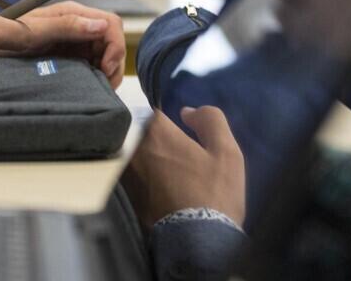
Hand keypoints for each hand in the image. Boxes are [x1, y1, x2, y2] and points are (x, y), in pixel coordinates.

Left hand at [11, 1, 125, 87]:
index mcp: (73, 12)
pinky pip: (95, 63)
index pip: (111, 23)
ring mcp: (76, 40)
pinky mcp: (73, 54)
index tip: (105, 69)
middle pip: (113, 41)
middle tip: (105, 85)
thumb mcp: (35, 31)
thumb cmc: (6, 33)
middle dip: (114, 63)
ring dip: (109, 71)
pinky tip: (92, 84)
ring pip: (108, 54)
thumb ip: (68, 25)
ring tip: (100, 87)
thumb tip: (101, 25)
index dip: (115, 46)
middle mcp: (79, 23)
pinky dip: (99, 75)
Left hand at [123, 107, 245, 229]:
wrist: (196, 243)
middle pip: (138, 130)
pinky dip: (143, 174)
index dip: (166, 118)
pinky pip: (131, 173)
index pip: (151, 108)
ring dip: (146, 155)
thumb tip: (189, 111)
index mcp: (154, 130)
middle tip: (176, 152)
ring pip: (133, 152)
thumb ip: (210, 120)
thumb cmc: (214, 193)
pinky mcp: (124, 193)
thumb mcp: (226, 151)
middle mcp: (131, 147)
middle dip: (153, 136)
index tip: (178, 129)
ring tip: (168, 170)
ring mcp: (124, 171)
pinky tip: (160, 185)